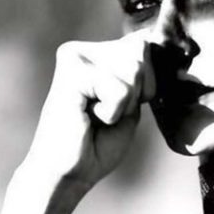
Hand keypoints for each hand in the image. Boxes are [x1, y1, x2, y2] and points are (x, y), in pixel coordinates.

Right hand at [23, 31, 155, 186]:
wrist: (68, 174)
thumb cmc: (99, 142)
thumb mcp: (131, 101)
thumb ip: (139, 70)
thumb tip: (144, 39)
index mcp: (97, 53)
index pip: (145, 47)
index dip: (145, 84)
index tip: (118, 105)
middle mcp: (83, 49)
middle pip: (141, 56)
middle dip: (136, 92)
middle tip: (106, 113)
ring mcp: (75, 56)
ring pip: (134, 70)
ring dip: (124, 104)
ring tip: (97, 115)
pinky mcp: (71, 71)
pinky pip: (120, 90)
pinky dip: (113, 112)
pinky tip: (87, 117)